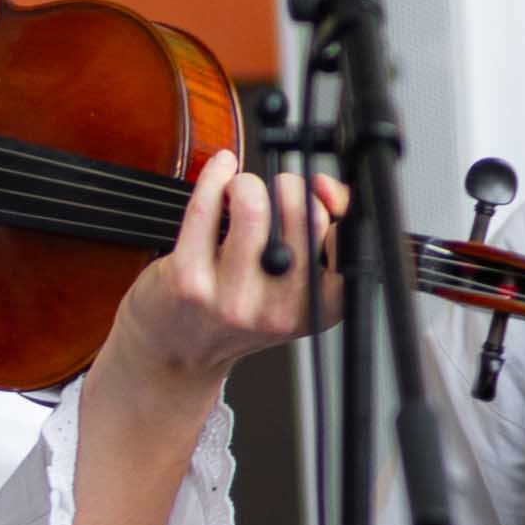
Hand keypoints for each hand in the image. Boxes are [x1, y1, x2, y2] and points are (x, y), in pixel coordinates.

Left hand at [98, 156, 343, 397]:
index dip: (336, 202)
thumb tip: (323, 185)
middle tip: (275, 189)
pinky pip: (206, 207)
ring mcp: (232, 297)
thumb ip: (317, 238)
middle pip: (303, 214)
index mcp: (317, 310)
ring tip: (241, 189)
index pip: (347, 242)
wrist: (177, 354)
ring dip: (249, 182)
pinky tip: (220, 170)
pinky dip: (214, 177)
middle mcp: (278, 309)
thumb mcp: (292, 288)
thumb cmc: (237, 311)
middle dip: (290, 185)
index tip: (320, 190)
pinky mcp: (189, 280)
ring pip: (254, 207)